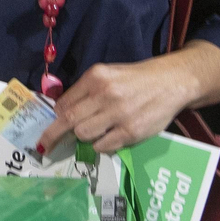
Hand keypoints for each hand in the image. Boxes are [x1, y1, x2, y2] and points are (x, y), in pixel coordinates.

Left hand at [38, 57, 194, 154]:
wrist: (172, 81)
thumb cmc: (136, 79)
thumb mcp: (108, 74)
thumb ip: (86, 91)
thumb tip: (62, 111)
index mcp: (95, 77)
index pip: (64, 102)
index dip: (54, 117)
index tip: (50, 127)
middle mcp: (105, 93)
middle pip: (68, 120)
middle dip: (53, 135)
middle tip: (46, 145)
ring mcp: (118, 113)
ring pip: (83, 134)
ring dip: (82, 137)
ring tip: (92, 133)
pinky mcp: (131, 131)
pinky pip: (103, 146)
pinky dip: (100, 146)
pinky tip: (108, 138)